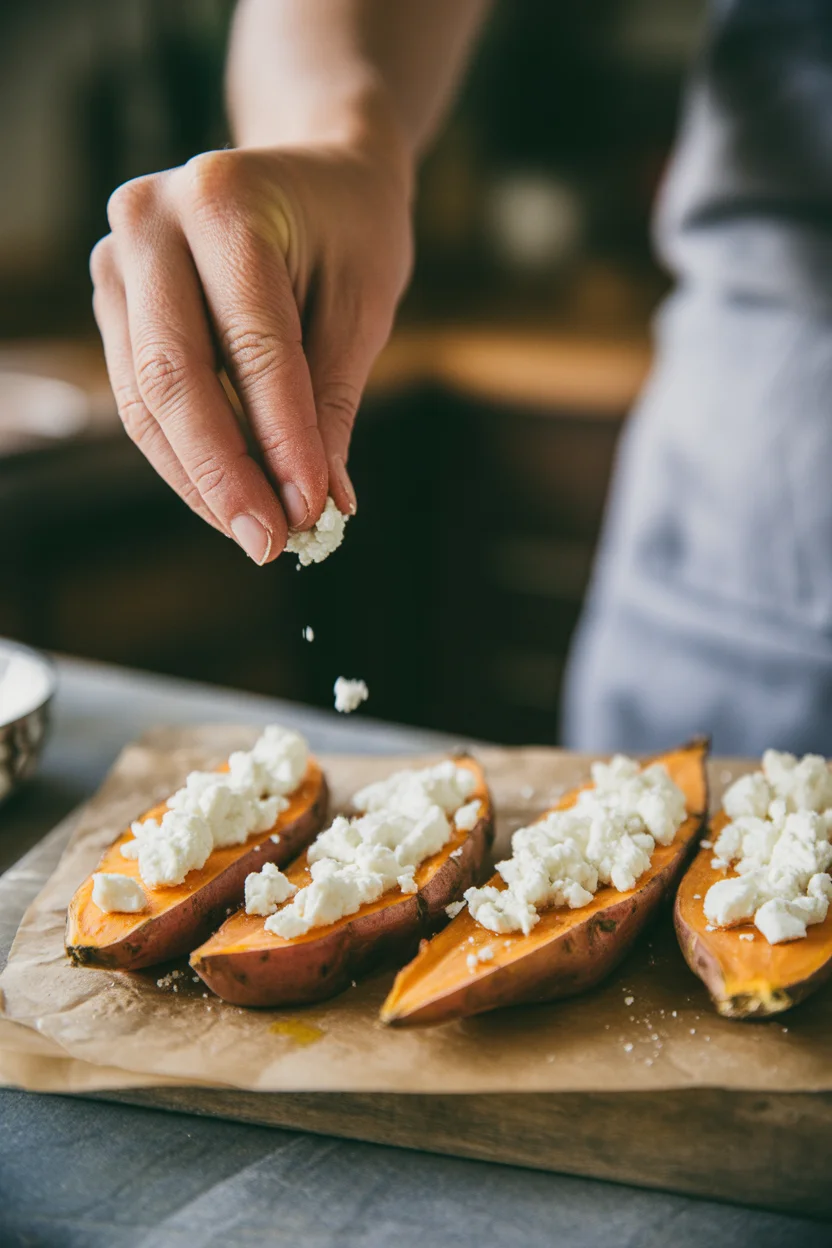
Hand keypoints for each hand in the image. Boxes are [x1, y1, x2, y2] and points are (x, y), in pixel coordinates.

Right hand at [91, 144, 411, 560]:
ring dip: (200, 480)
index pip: (251, 345)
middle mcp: (149, 221)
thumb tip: (322, 506)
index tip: (313, 511)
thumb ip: (331, 403)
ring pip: (145, 401)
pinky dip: (185, 457)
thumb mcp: (363, 306)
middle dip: (224, 475)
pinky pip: (140, 398)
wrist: (313, 172)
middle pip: (173, 378)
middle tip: (271, 544)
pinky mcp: (114, 300)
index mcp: (222, 200)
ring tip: (258, 533)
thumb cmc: (350, 230)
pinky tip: (230, 497)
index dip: (281, 439)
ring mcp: (118, 260)